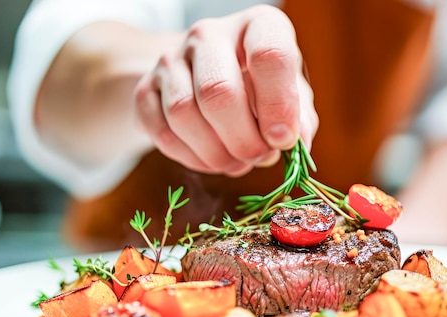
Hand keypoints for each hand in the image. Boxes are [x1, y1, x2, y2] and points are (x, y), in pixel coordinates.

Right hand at [133, 5, 317, 176]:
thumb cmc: (263, 90)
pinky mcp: (145, 88)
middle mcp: (209, 34)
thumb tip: (294, 143)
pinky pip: (162, 133)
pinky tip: (212, 159)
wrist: (208, 79)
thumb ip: (300, 120)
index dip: (278, 106)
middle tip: (258, 157)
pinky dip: (192, 158)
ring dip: (216, 154)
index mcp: (258, 25)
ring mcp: (171, 58)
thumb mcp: (293, 97)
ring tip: (238, 162)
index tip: (282, 139)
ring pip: (184, 114)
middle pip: (218, 92)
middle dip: (243, 140)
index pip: (269, 56)